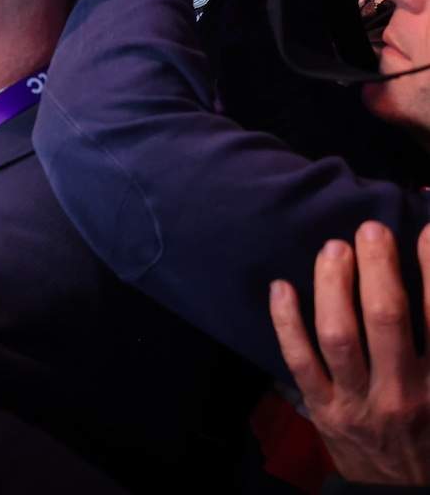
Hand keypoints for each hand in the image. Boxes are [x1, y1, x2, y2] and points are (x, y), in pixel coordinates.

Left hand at [270, 222, 429, 484]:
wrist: (407, 493)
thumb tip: (428, 284)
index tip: (423, 229)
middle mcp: (405, 392)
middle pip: (386, 317)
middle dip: (377, 266)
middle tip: (370, 229)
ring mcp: (359, 402)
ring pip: (338, 334)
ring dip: (332, 285)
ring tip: (333, 248)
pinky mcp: (323, 411)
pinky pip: (298, 360)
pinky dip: (286, 321)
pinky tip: (281, 286)